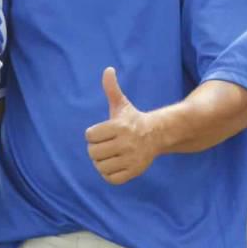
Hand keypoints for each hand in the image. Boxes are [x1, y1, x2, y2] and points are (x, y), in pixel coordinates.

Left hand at [84, 67, 158, 184]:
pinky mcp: (134, 171)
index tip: (102, 132)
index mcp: (119, 126)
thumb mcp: (122, 104)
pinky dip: (109, 174)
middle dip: (96, 149)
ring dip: (101, 162)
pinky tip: (115, 164)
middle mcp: (126, 143)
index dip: (93, 134)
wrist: (157, 135)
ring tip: (109, 155)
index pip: (89, 135)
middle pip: (93, 152)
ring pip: (100, 167)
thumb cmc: (132, 120)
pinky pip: (111, 178)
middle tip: (105, 145)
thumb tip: (108, 69)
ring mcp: (131, 159)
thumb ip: (111, 88)